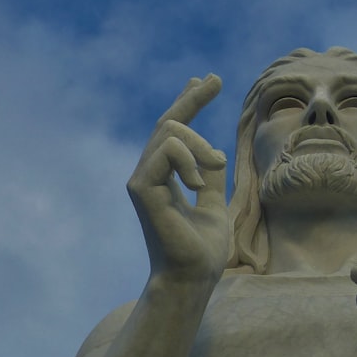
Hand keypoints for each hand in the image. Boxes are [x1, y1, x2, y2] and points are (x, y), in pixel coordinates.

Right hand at [127, 76, 229, 282]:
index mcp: (165, 177)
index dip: (189, 101)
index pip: (172, 130)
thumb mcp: (213, 203)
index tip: (207, 79)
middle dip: (192, 97)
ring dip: (198, 143)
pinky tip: (197, 181)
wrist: (193, 277)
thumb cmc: (202, 249)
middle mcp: (148, 175)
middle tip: (215, 80)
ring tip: (215, 165)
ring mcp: (141, 180)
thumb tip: (215, 152)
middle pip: (167, 122)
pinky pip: (165, 151)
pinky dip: (188, 160)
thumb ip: (209, 177)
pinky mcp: (141, 189)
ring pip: (168, 132)